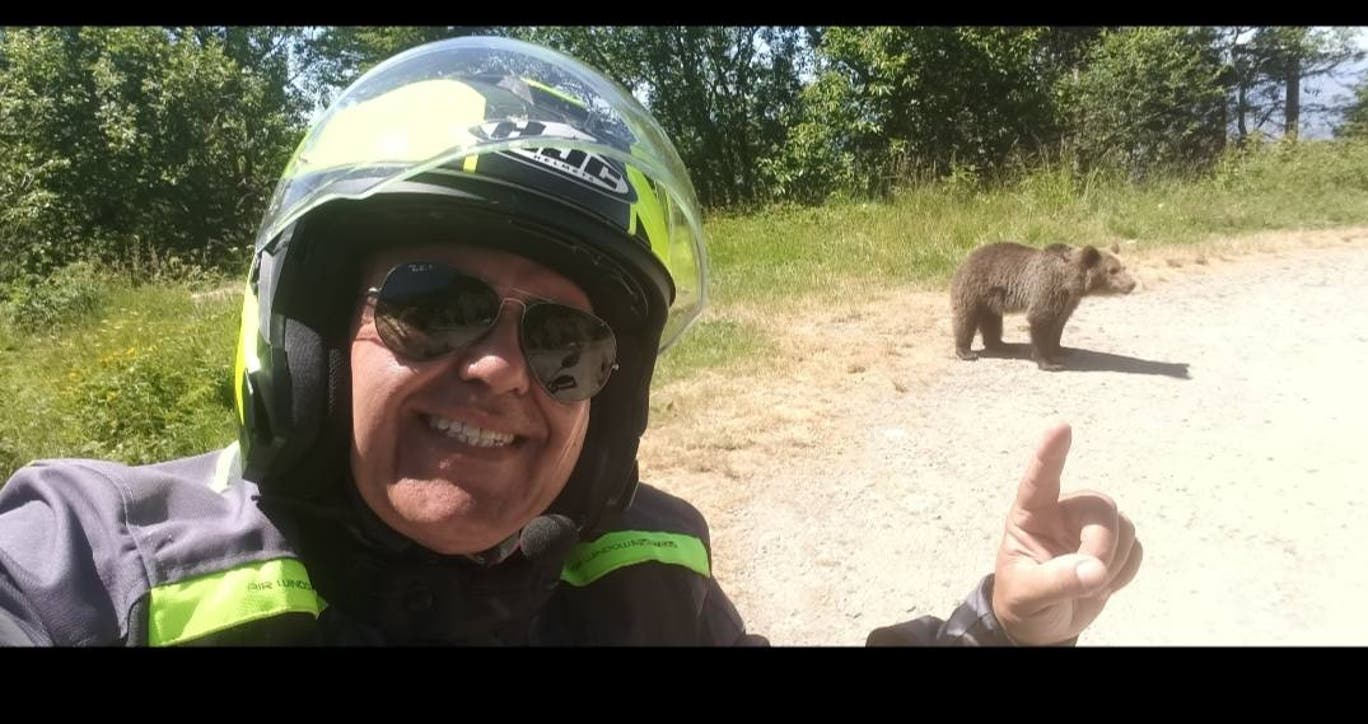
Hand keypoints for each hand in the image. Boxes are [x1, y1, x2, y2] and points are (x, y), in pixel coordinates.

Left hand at [992, 423, 1142, 644]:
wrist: (1041, 626)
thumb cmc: (1022, 603)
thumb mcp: (1027, 595)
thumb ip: (1057, 582)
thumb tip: (1096, 572)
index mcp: (1030, 515)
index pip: (1040, 478)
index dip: (1050, 453)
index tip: (1060, 426)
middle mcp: (1062, 513)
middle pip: (1100, 506)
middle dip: (1103, 544)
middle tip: (1093, 580)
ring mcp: (1089, 528)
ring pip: (1124, 525)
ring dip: (1114, 561)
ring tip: (1089, 586)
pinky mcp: (1112, 545)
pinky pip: (1136, 547)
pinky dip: (1126, 570)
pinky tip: (1102, 584)